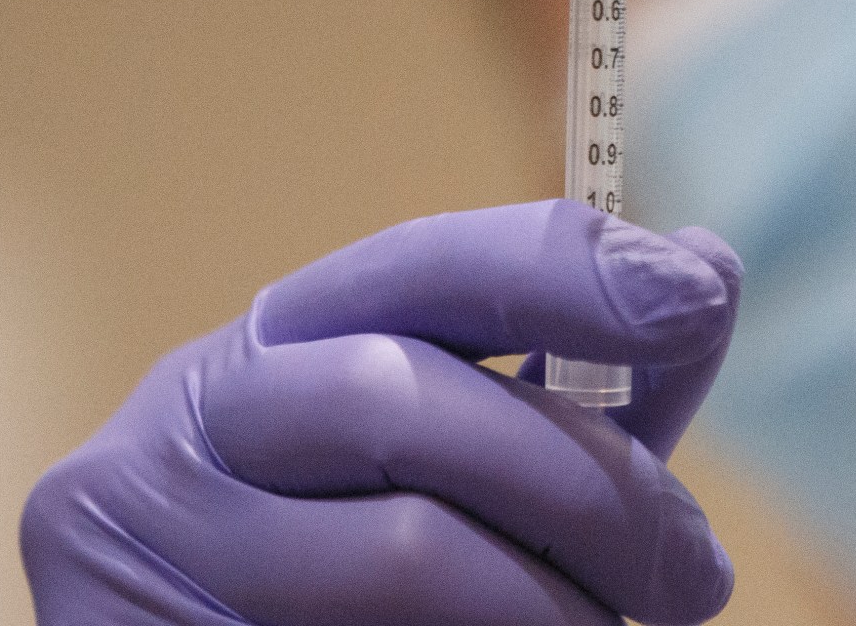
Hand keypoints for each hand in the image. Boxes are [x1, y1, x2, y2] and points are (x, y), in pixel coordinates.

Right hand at [19, 201, 741, 624]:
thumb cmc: (370, 584)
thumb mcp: (483, 470)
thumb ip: (588, 390)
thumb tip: (708, 271)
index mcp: (284, 339)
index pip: (423, 263)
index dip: (565, 271)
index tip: (697, 303)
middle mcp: (194, 411)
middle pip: (406, 400)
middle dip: (587, 486)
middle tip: (695, 576)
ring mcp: (147, 534)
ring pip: (398, 553)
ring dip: (546, 604)